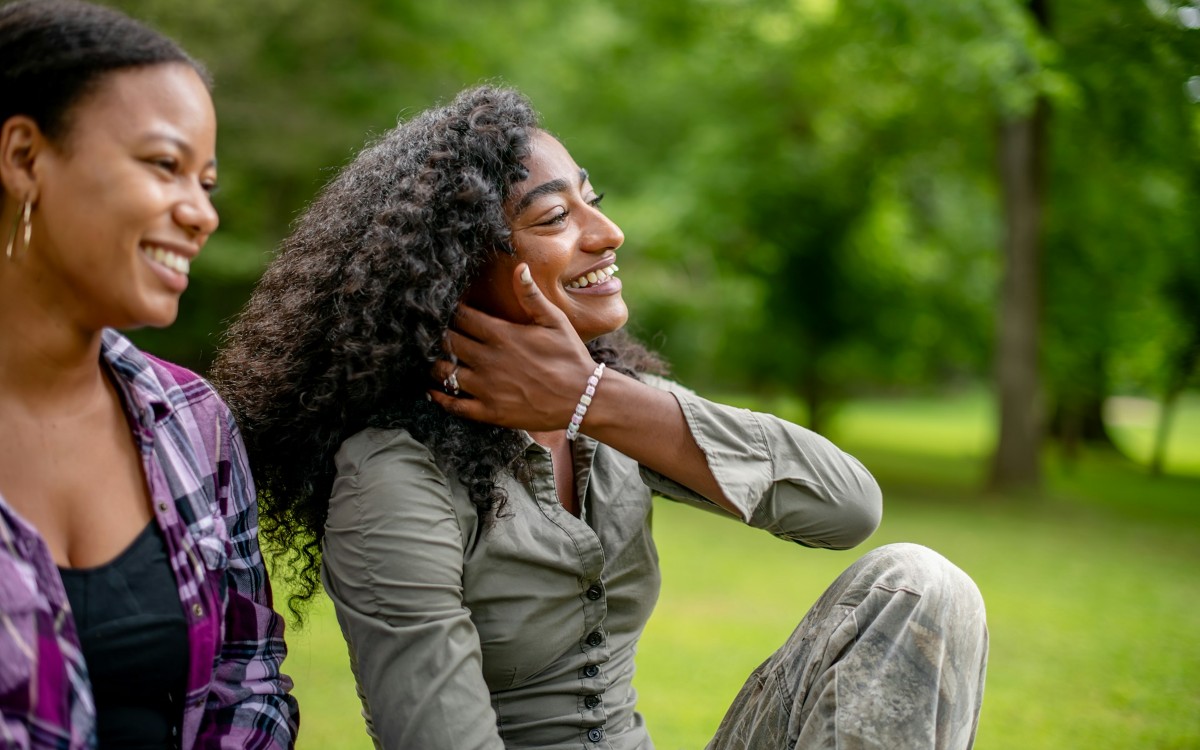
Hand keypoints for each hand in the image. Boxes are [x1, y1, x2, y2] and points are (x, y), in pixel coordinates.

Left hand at [428, 264, 596, 431]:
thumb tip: (519, 267)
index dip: (451, 311)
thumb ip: (532, 296)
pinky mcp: (489, 411)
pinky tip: (433, 391)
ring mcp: (486, 387)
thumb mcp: (555, 322)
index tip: (446, 310)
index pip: (462, 317)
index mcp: (502, 335)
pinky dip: (439, 397)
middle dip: (439, 336)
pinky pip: (454, 404)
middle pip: (448, 342)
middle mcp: (488, 360)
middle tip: (433, 333)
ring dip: (436, 364)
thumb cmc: (571, 357)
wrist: (583, 398)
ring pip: (445, 372)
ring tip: (435, 360)